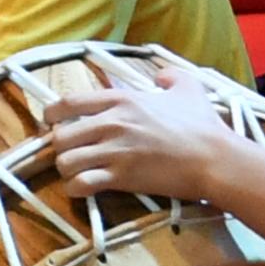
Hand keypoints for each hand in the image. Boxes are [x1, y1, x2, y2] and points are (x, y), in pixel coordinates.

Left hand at [44, 64, 240, 203]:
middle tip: (71, 154)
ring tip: (78, 173)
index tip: (50, 122)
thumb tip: (161, 76)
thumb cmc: (203, 125)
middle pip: (61, 136)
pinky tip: (84, 189)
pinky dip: (75, 189)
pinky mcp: (121, 177)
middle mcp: (112, 123)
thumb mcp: (189, 87)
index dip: (51, 114)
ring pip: (65, 162)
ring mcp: (115, 151)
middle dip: (60, 148)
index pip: (69, 102)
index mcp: (122, 100)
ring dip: (67, 170)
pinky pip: (80, 184)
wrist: (214, 159)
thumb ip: (171, 76)